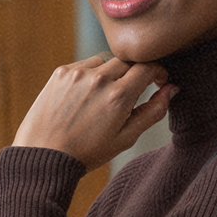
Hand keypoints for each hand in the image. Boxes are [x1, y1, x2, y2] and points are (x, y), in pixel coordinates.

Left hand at [13, 53, 177, 169]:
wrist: (45, 155)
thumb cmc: (88, 152)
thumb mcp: (126, 138)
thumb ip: (153, 111)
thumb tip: (172, 89)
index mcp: (119, 96)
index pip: (147, 67)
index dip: (158, 71)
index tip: (159, 79)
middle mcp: (99, 78)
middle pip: (128, 61)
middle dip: (135, 73)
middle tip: (134, 91)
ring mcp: (78, 73)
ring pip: (106, 61)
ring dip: (112, 73)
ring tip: (106, 97)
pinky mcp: (62, 72)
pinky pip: (86, 64)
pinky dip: (92, 74)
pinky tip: (88, 96)